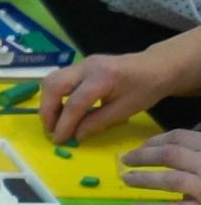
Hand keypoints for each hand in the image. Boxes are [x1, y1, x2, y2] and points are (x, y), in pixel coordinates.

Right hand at [41, 53, 174, 142]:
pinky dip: (55, 97)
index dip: (64, 125)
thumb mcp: (125, 110)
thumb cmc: (146, 89)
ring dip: (48, 103)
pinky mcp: (81, 66)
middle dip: (47, 111)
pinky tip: (63, 110)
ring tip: (56, 121)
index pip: (74, 103)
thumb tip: (75, 135)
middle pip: (53, 86)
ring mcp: (82, 63)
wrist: (157, 66)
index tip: (59, 141)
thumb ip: (96, 122)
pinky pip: (59, 80)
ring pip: (51, 81)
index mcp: (103, 77)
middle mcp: (88, 66)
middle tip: (52, 130)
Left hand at [124, 130, 200, 204]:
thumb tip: (161, 149)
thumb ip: (196, 154)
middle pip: (172, 155)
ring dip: (144, 178)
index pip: (180, 137)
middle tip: (125, 160)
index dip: (154, 141)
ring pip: (172, 180)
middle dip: (144, 156)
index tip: (139, 147)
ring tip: (127, 179)